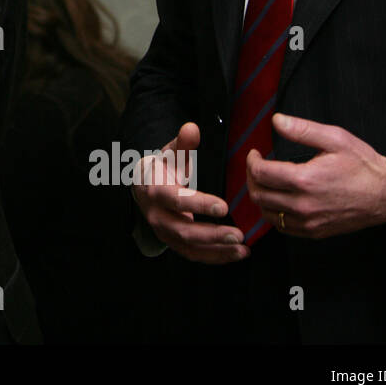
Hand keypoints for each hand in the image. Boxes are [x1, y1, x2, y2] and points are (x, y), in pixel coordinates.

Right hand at [132, 122, 247, 263]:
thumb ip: (183, 143)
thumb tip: (192, 127)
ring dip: (217, 250)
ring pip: (189, 247)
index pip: (176, 200)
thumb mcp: (170, 153)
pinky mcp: (174, 243)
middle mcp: (157, 215)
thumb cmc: (162, 168)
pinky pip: (194, 255)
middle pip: (183, 230)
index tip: (223, 207)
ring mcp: (165, 232)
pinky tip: (237, 253)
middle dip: (211, 234)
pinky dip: (216, 257)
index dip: (198, 204)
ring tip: (242, 248)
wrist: (143, 187)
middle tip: (237, 234)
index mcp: (156, 191)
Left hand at [245, 113, 385, 238]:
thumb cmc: (364, 166)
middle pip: (258, 194)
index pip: (261, 173)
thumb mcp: (336, 139)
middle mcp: (303, 204)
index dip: (251, 161)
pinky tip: (278, 200)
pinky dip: (273, 213)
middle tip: (257, 166)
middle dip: (252, 177)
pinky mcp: (314, 231)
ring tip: (265, 182)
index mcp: (305, 180)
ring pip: (267, 213)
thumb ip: (303, 129)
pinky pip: (282, 226)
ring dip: (260, 196)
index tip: (255, 154)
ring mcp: (308, 221)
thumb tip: (277, 121)